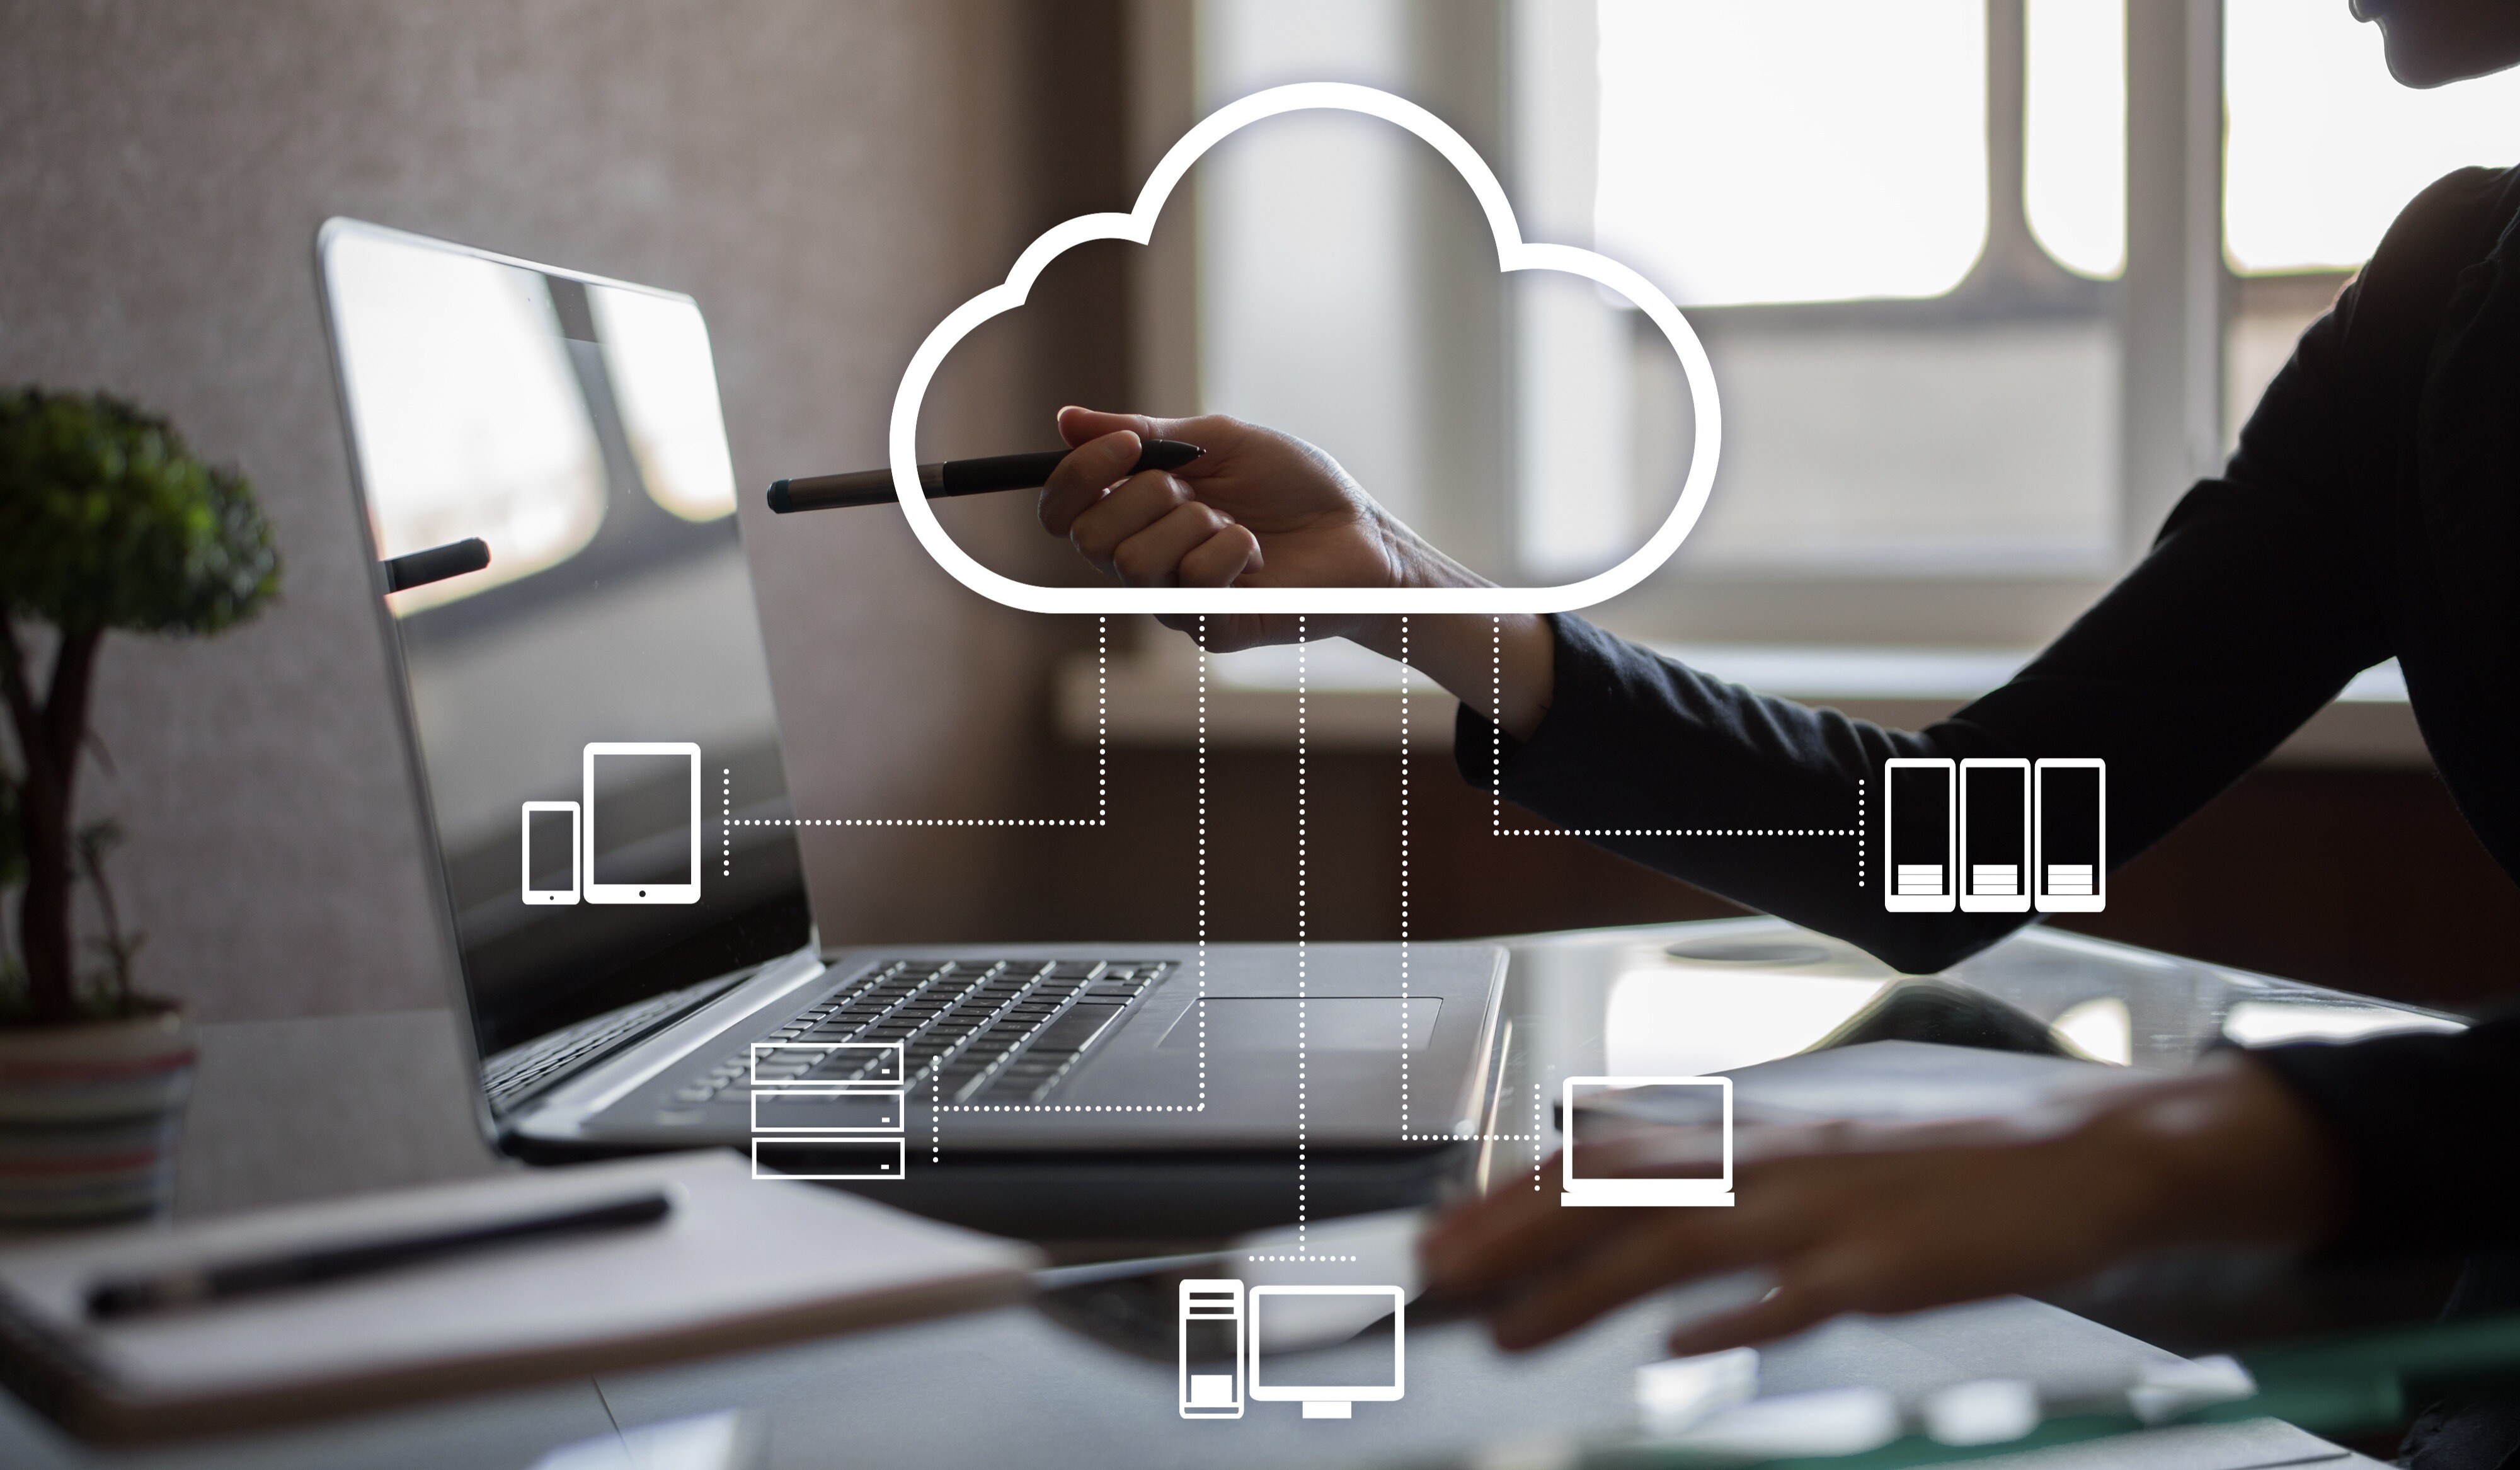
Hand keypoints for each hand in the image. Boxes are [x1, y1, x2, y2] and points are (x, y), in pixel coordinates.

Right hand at [1038, 407, 1429, 650]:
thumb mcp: (1217, 443)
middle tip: (1195, 487)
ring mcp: (1176, 602)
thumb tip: (1066, 419)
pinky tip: (1256, 552)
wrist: (1362, 534)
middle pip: (1088, 538)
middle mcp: (1145, 564)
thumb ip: (1145, 433)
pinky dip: (1229, 550)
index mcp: (1135, 517)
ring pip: (1135, 563)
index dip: (1076, 477)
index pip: (1062, 511)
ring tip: (1233, 522)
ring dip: (1191, 522)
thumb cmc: (1294, 487)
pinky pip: (1192, 585)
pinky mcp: (1214, 629)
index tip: (1126, 445)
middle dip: (1143, 495)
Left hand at [1416, 1054, 2346, 1354]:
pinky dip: (1739, 1320)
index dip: (1512, 1195)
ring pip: (1681, 1243)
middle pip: (1617, 1194)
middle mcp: (1773, 1163)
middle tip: (1436, 1277)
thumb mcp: (1816, 1162)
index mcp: (1753, 1138)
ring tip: (1508, 1334)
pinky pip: (1803, 1297)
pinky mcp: (1891, 1269)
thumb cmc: (1943, 1172)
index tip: (1442, 1231)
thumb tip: (1634, 1220)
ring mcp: (1829, 1215)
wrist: (2084, 1160)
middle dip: (1513, 1237)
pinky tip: (1684, 1348)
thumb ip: (1726, 1184)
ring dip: (1584, 1289)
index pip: (1603, 1156)